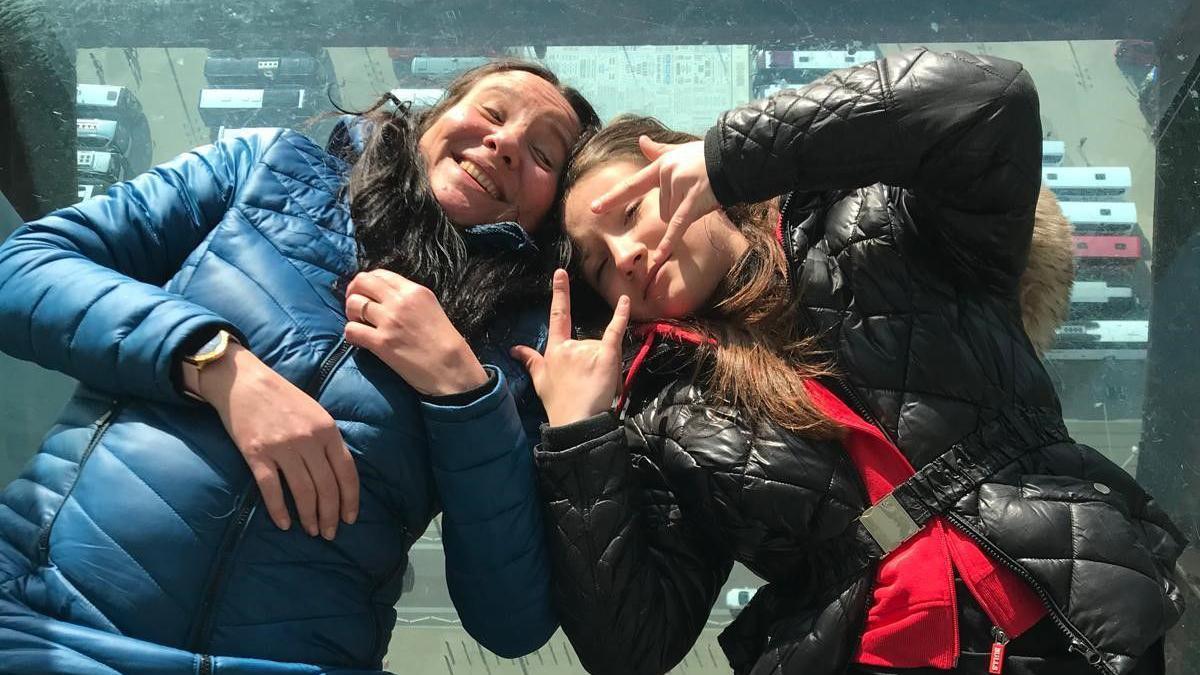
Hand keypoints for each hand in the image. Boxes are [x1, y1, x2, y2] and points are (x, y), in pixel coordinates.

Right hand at [197, 343, 358, 539]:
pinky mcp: (256, 454)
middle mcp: (308, 440)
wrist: (244, 381)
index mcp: (328, 429)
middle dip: (330, 515)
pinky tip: (284, 524)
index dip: (350, 499)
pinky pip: (271, 489)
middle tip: (330, 533)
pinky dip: (279, 510)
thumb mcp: (316, 413)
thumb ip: (328, 441)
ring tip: (312, 531)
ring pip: (302, 492)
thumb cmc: (283, 398)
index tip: (350, 518)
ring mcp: (282, 447)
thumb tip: (339, 475)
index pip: (346, 472)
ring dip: (309, 517)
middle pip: (326, 487)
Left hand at [343, 270, 488, 396]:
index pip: (380, 274)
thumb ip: (410, 300)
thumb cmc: (445, 343)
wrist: (451, 369)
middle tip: (356, 307)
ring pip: (353, 304)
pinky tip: (360, 341)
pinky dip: (351, 335)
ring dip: (351, 314)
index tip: (365, 293)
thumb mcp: (432, 309)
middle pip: (362, 282)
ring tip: (360, 325)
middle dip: (353, 292)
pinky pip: (351, 330)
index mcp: (415, 291)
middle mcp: (400, 301)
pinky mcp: (381, 342)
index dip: (367, 282)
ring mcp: (389, 321)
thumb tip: (386, 298)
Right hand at [511, 269, 629, 426]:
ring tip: (596, 387)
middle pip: (587, 342)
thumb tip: (514, 349)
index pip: (557, 316)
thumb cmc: (558, 404)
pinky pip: (614, 332)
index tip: (561, 273)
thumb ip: (529, 361)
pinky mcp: (606, 355)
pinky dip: (621, 316)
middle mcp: (571, 345)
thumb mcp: (539, 381)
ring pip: (601, 347)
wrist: (575, 422)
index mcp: (555, 349)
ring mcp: (588, 349)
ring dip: (603, 364)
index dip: (560, 294)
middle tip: (586, 387)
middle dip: (591, 361)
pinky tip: (626, 301)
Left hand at [590, 137, 718, 278]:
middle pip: (661, 209)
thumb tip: (640, 140)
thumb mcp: (679, 151)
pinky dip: (670, 241)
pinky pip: (678, 225)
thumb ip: (658, 150)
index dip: (612, 198)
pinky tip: (660, 256)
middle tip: (696, 191)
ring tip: (704, 196)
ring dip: (687, 213)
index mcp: (660, 167)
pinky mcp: (692, 201)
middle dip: (677, 207)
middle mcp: (666, 176)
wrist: (733, 158)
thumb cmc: (707, 157)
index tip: (593, 208)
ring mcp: (679, 188)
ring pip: (672, 217)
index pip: (632, 186)